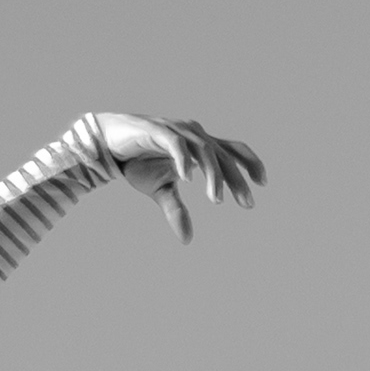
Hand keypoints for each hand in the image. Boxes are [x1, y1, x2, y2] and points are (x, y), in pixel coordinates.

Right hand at [84, 113, 263, 240]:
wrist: (107, 142)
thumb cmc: (138, 162)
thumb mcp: (160, 190)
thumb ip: (176, 210)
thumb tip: (188, 240)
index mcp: (198, 145)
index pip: (231, 150)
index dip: (249, 163)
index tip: (262, 184)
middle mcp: (192, 134)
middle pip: (222, 154)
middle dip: (236, 179)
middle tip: (247, 204)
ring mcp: (176, 130)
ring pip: (203, 149)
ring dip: (212, 175)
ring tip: (215, 200)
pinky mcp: (156, 130)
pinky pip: (175, 144)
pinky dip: (183, 161)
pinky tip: (188, 179)